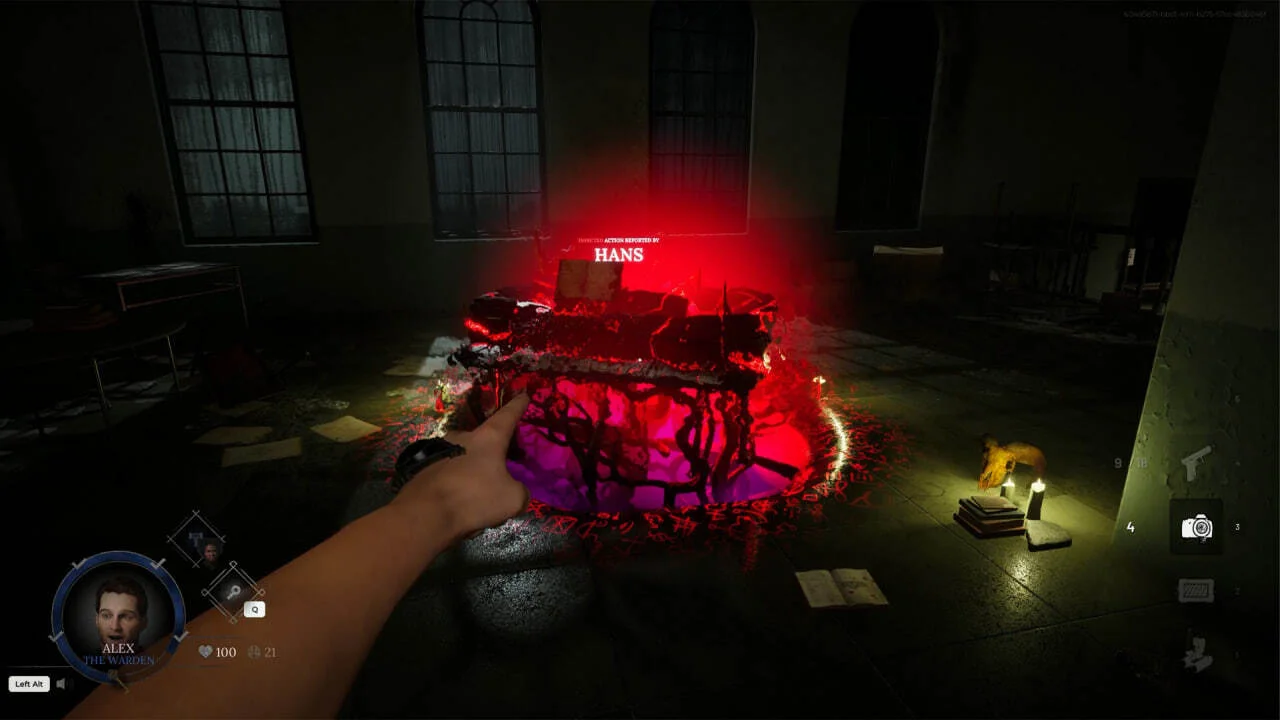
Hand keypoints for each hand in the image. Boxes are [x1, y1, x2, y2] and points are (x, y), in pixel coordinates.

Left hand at [390, 393, 531, 541]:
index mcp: (487, 438)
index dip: (518, 406)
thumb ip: (520, 492)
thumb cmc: (474, 498)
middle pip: (482, 440)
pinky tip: (456, 503)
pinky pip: (447, 473)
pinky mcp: (423, 468)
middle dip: (491, 453)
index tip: (523, 395)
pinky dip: (455, 484)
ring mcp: (439, 451)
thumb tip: (516, 491)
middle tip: (498, 473)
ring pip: (463, 458)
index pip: (507, 416)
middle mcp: (462, 438)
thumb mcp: (512, 499)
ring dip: (471, 472)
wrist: (425, 514)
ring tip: (475, 496)